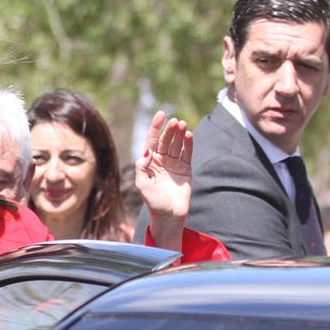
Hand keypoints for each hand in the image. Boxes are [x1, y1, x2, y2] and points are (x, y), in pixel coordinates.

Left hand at [136, 110, 192, 252]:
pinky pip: (187, 154)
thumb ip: (141, 168)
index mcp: (149, 162)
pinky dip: (188, 144)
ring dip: (179, 134)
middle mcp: (161, 161)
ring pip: (177, 145)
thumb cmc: (153, 202)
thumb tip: (146, 153)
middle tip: (175, 121)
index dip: (156, 127)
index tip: (160, 114)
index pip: (152, 140)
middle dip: (169, 130)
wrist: (169, 216)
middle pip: (165, 140)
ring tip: (182, 124)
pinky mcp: (185, 169)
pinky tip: (189, 135)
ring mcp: (174, 164)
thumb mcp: (142, 185)